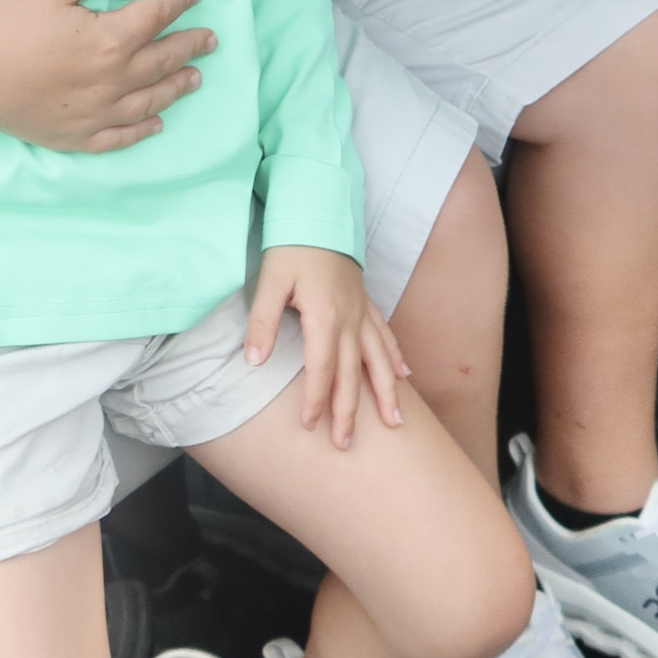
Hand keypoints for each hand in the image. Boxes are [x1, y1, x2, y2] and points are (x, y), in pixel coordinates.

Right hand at [0, 0, 216, 151]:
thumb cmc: (6, 20)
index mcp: (109, 40)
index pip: (157, 16)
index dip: (179, 1)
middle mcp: (111, 82)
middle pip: (162, 61)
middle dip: (190, 46)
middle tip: (210, 38)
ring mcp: (95, 114)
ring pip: (150, 101)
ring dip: (176, 86)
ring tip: (196, 77)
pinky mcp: (75, 136)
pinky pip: (120, 137)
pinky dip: (143, 130)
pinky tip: (156, 123)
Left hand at [246, 245, 407, 449]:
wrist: (318, 212)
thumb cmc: (291, 247)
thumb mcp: (269, 281)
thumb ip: (262, 322)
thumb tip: (252, 361)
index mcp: (325, 317)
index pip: (321, 370)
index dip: (316, 400)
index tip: (310, 425)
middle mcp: (350, 319)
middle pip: (352, 374)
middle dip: (350, 412)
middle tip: (347, 444)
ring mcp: (362, 312)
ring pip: (378, 360)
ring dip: (385, 393)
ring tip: (395, 424)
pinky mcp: (366, 302)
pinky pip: (385, 335)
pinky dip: (395, 357)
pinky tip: (404, 377)